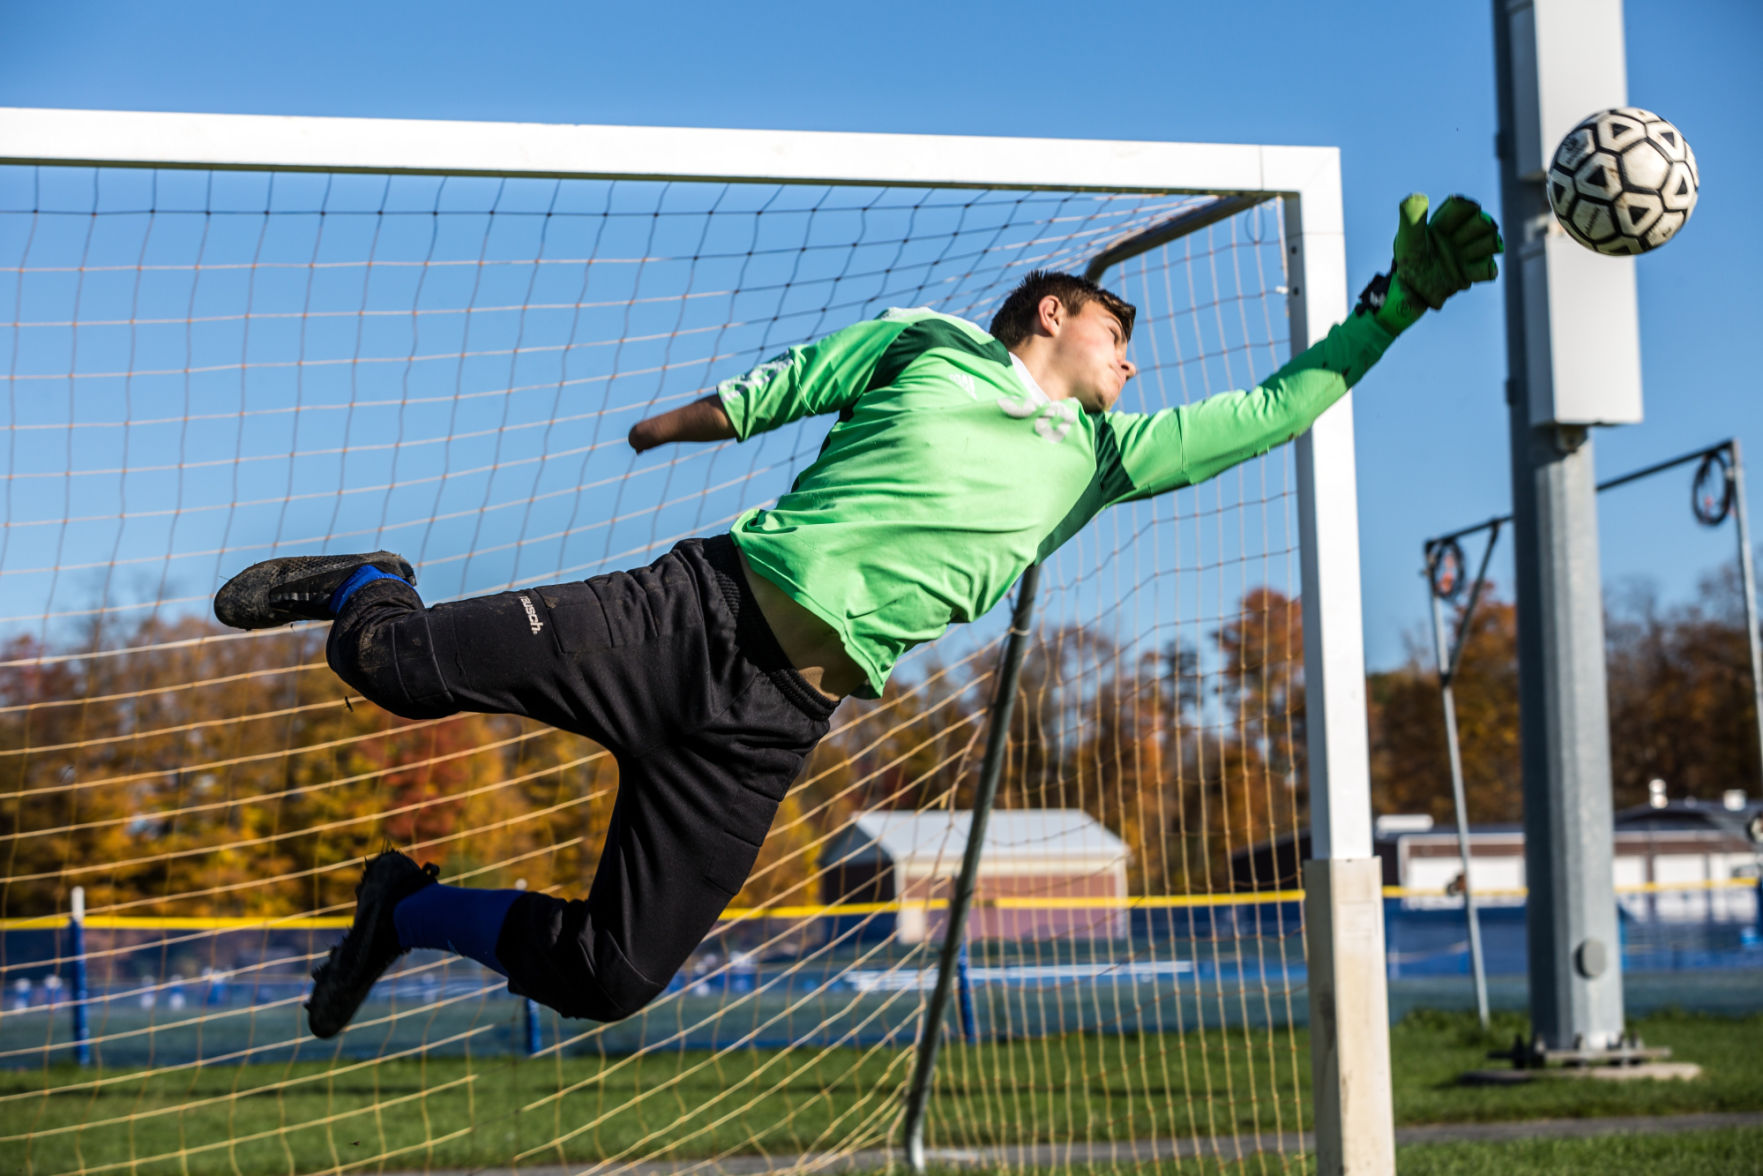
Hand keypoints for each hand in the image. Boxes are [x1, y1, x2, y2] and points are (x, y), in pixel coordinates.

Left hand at [1391, 193, 1502, 311]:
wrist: (1408, 290)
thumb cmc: (1408, 260)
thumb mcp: (1408, 241)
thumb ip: (1411, 221)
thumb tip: (1414, 196)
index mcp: (1443, 224)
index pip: (1457, 210)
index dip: (1463, 206)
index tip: (1468, 205)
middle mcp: (1458, 236)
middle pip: (1479, 223)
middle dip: (1480, 224)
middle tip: (1482, 222)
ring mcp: (1466, 254)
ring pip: (1487, 243)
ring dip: (1487, 243)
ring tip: (1487, 244)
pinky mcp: (1469, 274)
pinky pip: (1485, 270)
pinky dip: (1488, 269)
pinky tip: (1490, 269)